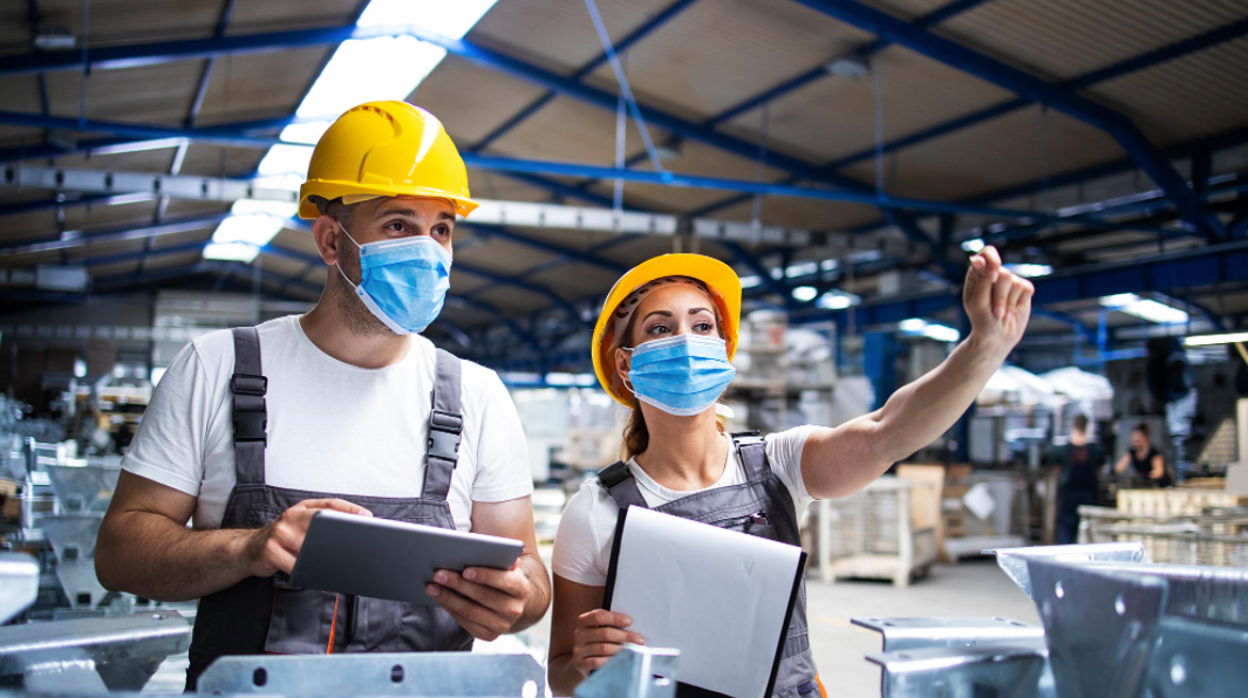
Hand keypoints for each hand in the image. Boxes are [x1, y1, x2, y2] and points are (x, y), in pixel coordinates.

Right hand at [244, 498, 371, 576]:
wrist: (247, 549)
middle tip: (358, 542)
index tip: (367, 517)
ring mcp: (279, 533)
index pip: (329, 504)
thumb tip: (349, 533)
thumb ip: (319, 524)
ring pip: (309, 546)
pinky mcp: (271, 551)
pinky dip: (309, 574)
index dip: (350, 509)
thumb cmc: (280, 538)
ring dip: (326, 558)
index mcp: (301, 508)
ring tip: (343, 566)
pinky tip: (319, 579)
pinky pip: (295, 565)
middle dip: (340, 532)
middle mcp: (290, 517)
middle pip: (321, 522)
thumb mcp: (299, 524)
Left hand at [426, 564, 531, 641]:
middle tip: (438, 574)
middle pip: (483, 596)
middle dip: (458, 584)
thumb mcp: (504, 567)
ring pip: (470, 611)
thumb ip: (498, 558)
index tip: (465, 570)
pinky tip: (439, 599)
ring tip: (431, 587)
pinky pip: (466, 623)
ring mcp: (502, 625)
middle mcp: (514, 609)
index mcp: (521, 588)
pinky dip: (450, 609)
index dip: (485, 575)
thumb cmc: (502, 577)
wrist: (512, 604)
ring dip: (448, 598)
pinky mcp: (489, 635)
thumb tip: (487, 546)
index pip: (504, 581)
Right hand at [570, 609, 644, 675]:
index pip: (598, 616)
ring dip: (621, 650)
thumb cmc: (598, 640)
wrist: (583, 659)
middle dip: (624, 636)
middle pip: (605, 633)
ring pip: (603, 648)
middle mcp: (579, 634)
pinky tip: (619, 660)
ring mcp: (578, 650)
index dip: (615, 618)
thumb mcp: (600, 629)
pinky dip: (610, 660)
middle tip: (638, 640)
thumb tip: (631, 625)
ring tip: (632, 651)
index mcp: (583, 621)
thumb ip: (611, 625)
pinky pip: (597, 662)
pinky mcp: (580, 664)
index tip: (629, 621)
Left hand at [963, 245, 1033, 353]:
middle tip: (995, 311)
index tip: (992, 277)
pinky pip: (1027, 288)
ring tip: (1001, 313)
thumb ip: (982, 280)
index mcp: (977, 274)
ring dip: (1008, 302)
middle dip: (1000, 295)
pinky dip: (1019, 302)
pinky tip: (1012, 310)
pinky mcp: (1023, 290)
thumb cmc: (982, 321)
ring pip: (1015, 282)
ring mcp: (1009, 282)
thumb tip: (980, 259)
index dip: (993, 261)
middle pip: (1004, 272)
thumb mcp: (977, 302)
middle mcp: (994, 274)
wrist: (997, 338)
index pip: (987, 253)